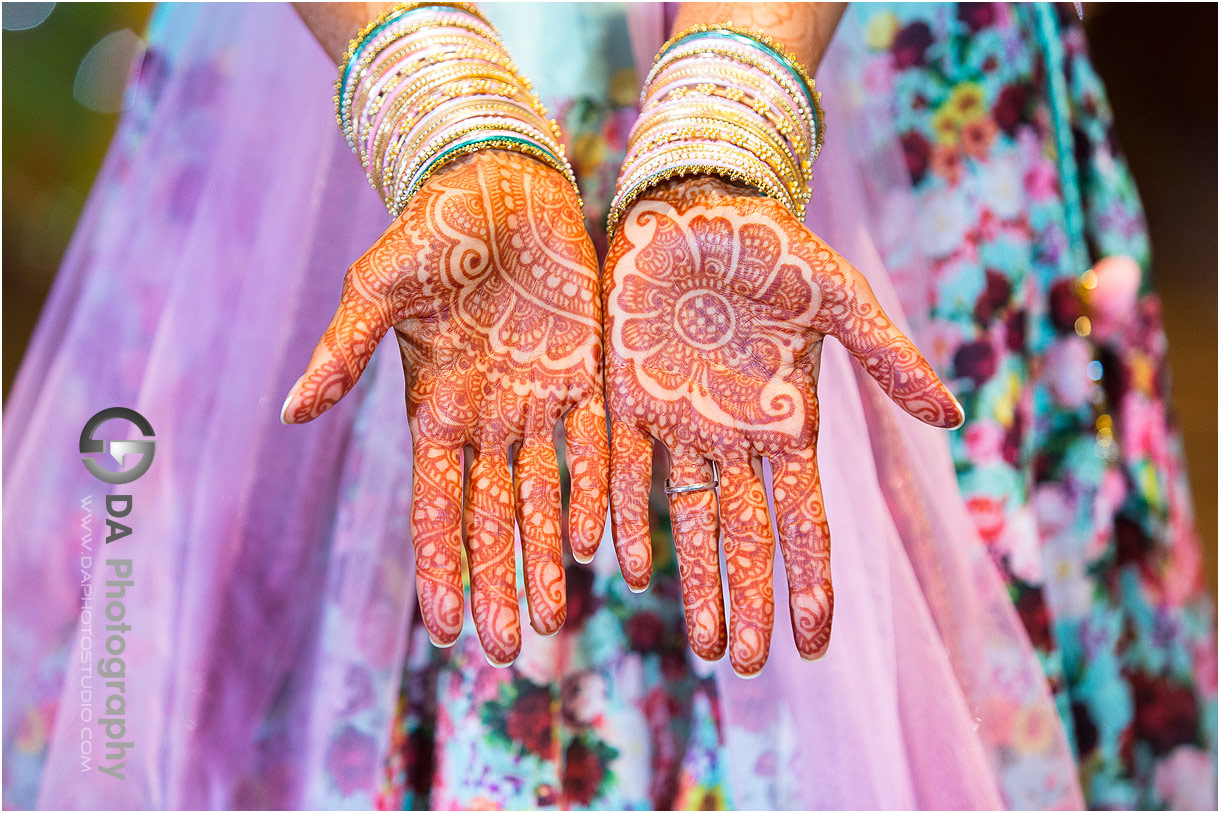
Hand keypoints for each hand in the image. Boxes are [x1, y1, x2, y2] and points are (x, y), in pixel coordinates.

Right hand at [281, 151, 608, 665]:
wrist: (501, 182)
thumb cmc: (432, 230)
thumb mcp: (377, 288)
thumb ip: (343, 351)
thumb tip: (290, 413)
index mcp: (435, 409)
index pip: (437, 507)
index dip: (442, 568)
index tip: (447, 629)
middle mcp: (490, 419)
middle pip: (495, 518)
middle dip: (501, 582)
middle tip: (514, 649)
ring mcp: (540, 402)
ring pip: (547, 497)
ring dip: (550, 555)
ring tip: (557, 616)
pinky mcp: (588, 376)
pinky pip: (597, 447)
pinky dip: (600, 493)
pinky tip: (604, 542)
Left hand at [603, 177, 961, 675]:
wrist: (694, 202)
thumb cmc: (771, 244)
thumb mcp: (837, 298)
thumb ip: (884, 358)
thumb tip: (952, 421)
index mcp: (787, 423)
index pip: (804, 521)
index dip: (810, 582)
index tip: (813, 645)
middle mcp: (732, 437)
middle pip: (745, 538)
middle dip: (748, 600)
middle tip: (745, 665)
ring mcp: (678, 423)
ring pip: (686, 521)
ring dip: (695, 581)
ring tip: (701, 642)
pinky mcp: (625, 398)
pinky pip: (623, 470)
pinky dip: (622, 515)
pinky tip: (622, 565)